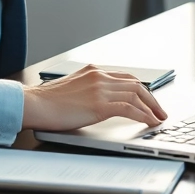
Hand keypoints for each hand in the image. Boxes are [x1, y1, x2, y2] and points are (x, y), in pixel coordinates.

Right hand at [21, 65, 167, 131]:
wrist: (35, 104)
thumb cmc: (47, 102)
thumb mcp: (71, 89)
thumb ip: (87, 90)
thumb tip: (97, 103)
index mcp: (93, 71)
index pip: (125, 77)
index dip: (140, 89)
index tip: (148, 99)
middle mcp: (99, 76)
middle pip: (135, 84)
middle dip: (151, 98)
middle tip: (160, 111)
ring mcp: (100, 89)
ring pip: (136, 95)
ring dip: (151, 108)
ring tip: (158, 119)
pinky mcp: (100, 104)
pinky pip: (130, 108)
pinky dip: (143, 115)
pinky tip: (149, 122)